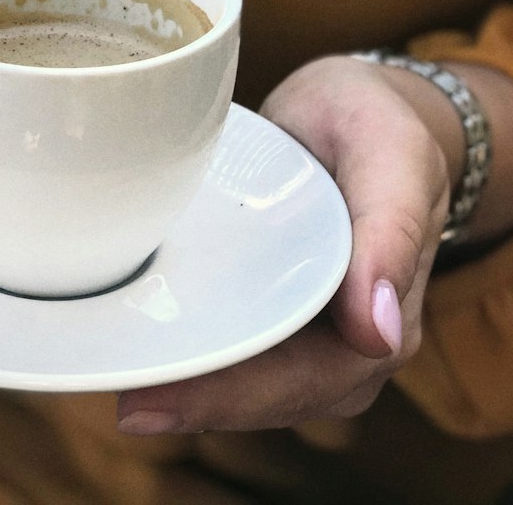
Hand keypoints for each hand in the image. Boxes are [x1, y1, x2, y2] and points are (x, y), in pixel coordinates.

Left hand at [116, 55, 451, 433]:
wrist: (356, 109)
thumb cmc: (372, 123)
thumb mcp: (391, 151)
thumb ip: (392, 228)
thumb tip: (378, 332)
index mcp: (387, 315)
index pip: (307, 378)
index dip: (232, 398)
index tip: (157, 402)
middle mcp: (352, 342)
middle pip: (270, 393)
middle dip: (197, 403)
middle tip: (124, 402)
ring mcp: (314, 331)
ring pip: (250, 382)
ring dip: (189, 389)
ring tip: (120, 386)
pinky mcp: (279, 309)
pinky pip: (238, 347)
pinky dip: (194, 354)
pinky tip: (143, 353)